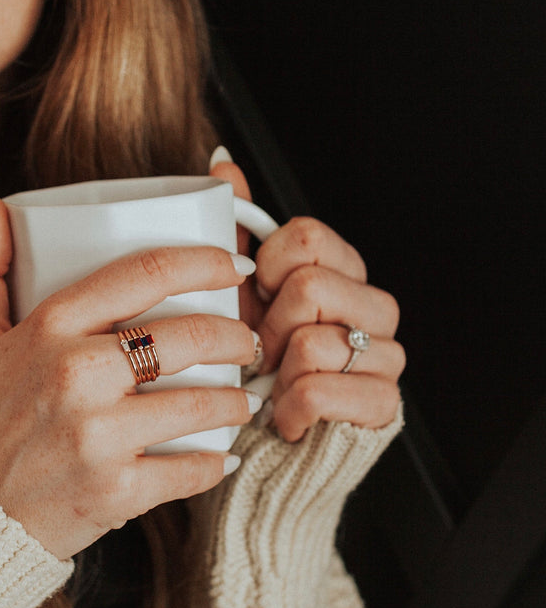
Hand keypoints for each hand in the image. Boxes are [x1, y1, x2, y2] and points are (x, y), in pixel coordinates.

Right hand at [0, 196, 259, 559]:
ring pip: (202, 404)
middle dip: (235, 336)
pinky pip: (192, 469)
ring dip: (236, 402)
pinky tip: (222, 453)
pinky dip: (215, 463)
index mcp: (50, 328)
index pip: (144, 274)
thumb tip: (1, 206)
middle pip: (188, 336)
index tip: (231, 265)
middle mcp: (76, 375)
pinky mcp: (117, 489)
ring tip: (242, 400)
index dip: (203, 262)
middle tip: (248, 341)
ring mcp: (99, 435)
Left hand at [209, 148, 403, 442]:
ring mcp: (386, 356)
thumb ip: (236, 226)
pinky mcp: (383, 405)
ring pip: (314, 341)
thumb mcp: (235, 291)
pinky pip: (319, 388)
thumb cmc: (249, 365)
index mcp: (345, 271)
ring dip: (277, 372)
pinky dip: (288, 407)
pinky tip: (286, 414)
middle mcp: (375, 309)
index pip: (309, 236)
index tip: (257, 295)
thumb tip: (221, 162)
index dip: (268, 267)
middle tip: (262, 351)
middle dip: (269, 326)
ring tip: (274, 385)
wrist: (261, 445)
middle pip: (311, 287)